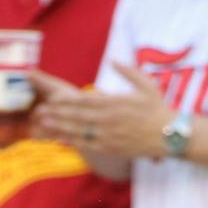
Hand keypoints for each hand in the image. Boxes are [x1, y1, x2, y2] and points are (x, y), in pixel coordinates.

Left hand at [32, 61, 171, 158]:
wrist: (169, 136)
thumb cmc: (158, 109)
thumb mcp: (146, 84)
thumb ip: (128, 71)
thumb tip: (112, 60)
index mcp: (115, 103)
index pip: (85, 101)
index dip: (65, 101)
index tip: (50, 98)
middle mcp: (109, 120)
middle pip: (77, 116)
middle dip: (56, 114)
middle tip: (38, 111)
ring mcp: (108, 136)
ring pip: (79, 131)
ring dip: (59, 127)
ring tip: (42, 123)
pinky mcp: (110, 148)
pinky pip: (87, 145)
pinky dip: (72, 142)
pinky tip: (59, 139)